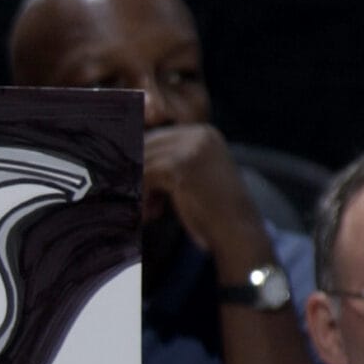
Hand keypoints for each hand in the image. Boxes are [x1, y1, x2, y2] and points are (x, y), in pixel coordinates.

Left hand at [143, 124, 271, 275]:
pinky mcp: (182, 165)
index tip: (142, 190)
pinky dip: (143, 196)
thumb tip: (127, 159)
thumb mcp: (192, 177)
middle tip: (143, 203)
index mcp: (204, 133)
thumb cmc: (211, 210)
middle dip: (139, 175)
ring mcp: (192, 147)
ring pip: (144, 161)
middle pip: (147, 146)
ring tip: (149, 210)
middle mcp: (199, 134)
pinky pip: (146, 175)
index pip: (156, 138)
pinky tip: (153, 213)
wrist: (236, 230)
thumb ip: (168, 163)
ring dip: (140, 188)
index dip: (142, 165)